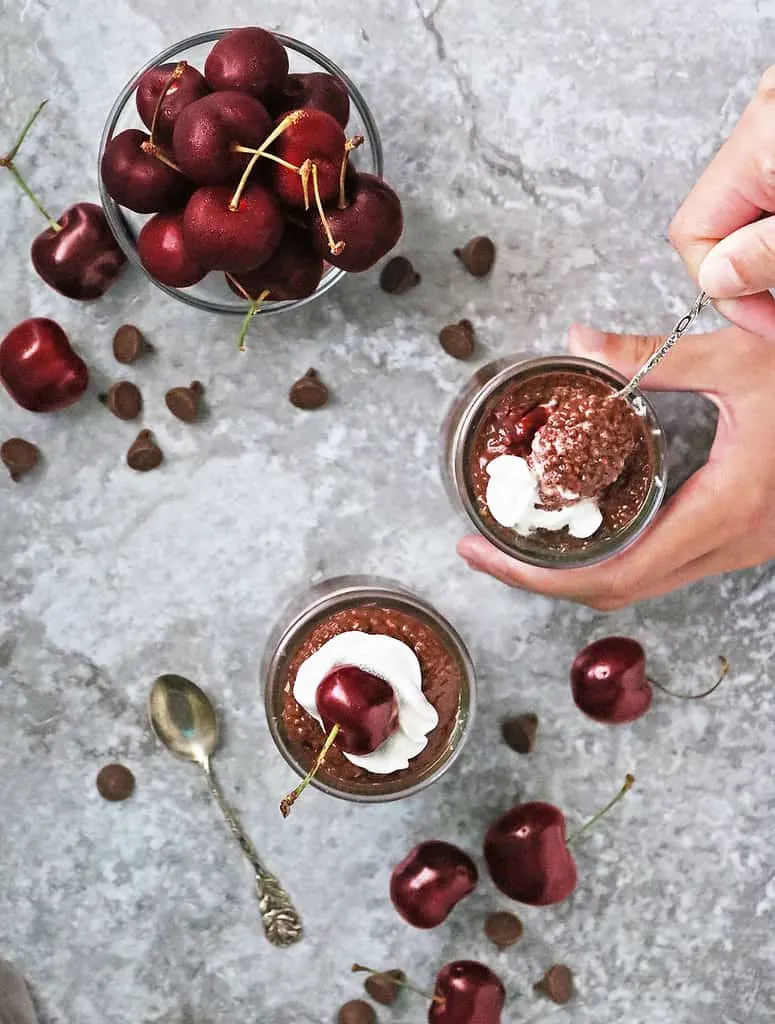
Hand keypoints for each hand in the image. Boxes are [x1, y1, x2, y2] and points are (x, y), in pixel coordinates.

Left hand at [458, 323, 774, 608]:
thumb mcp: (742, 359)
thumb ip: (655, 354)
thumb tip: (581, 338)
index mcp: (724, 513)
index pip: (612, 576)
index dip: (537, 575)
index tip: (480, 550)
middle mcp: (730, 547)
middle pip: (616, 591)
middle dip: (540, 575)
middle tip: (481, 544)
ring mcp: (738, 548)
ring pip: (641, 582)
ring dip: (573, 568)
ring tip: (518, 535)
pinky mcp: (740, 536)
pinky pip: (664, 562)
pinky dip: (611, 553)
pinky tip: (581, 521)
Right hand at [670, 66, 774, 339]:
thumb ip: (765, 252)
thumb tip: (719, 281)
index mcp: (759, 141)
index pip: (696, 236)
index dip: (724, 290)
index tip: (766, 319)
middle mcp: (761, 121)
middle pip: (715, 223)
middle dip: (746, 272)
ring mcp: (772, 123)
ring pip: (741, 212)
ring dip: (761, 253)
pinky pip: (761, 194)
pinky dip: (771, 226)